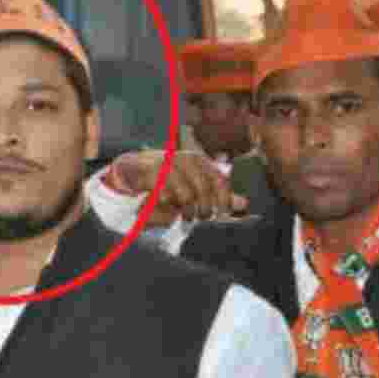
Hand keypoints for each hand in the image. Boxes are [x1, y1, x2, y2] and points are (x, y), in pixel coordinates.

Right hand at [110, 150, 246, 221]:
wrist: (134, 170)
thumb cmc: (168, 181)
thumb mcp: (194, 188)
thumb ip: (218, 196)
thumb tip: (244, 204)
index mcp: (199, 161)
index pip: (219, 181)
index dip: (224, 200)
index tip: (222, 214)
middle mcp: (185, 159)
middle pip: (203, 189)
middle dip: (203, 209)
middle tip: (199, 217)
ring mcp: (167, 164)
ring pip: (185, 195)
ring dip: (186, 211)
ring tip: (184, 216)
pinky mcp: (150, 172)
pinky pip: (165, 196)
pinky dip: (167, 206)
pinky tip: (166, 206)